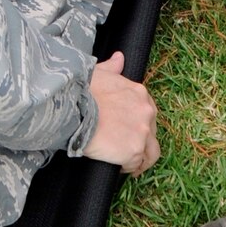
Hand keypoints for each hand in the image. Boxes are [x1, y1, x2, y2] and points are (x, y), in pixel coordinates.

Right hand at [85, 54, 159, 172]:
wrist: (73, 107)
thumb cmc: (82, 90)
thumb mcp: (99, 73)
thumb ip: (112, 67)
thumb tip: (120, 58)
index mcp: (140, 94)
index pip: (148, 113)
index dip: (138, 123)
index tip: (128, 130)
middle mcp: (146, 112)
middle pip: (152, 133)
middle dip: (141, 141)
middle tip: (125, 147)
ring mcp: (142, 133)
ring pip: (151, 153)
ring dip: (141, 159)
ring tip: (128, 164)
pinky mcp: (133, 152)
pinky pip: (136, 165)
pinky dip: (129, 168)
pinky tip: (119, 168)